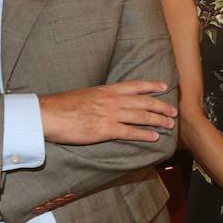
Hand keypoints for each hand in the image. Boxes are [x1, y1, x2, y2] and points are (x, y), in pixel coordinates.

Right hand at [38, 81, 176, 143]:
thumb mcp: (85, 94)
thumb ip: (99, 97)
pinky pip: (130, 132)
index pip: (135, 85)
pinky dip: (144, 134)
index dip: (152, 86)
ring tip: (169, 124)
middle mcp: (113, 100)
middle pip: (144, 102)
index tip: (164, 86)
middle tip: (174, 111)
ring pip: (141, 116)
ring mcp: (111, 114)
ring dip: (158, 120)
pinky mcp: (106, 129)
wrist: (48, 114)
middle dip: (161, 106)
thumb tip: (105, 101)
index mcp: (107, 90)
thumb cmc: (62, 105)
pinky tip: (154, 137)